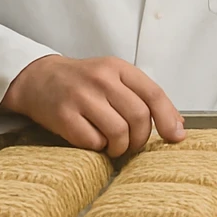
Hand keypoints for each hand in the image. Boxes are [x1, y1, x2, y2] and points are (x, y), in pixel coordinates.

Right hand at [0, 54, 185, 156]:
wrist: (39, 78)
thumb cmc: (84, 81)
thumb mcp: (114, 77)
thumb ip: (142, 95)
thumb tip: (177, 125)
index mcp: (119, 68)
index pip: (154, 94)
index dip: (168, 119)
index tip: (176, 137)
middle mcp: (102, 79)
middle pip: (139, 116)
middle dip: (141, 138)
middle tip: (133, 144)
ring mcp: (82, 97)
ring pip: (118, 132)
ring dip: (121, 147)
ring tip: (114, 145)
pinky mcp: (64, 116)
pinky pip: (93, 142)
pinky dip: (99, 148)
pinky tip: (94, 141)